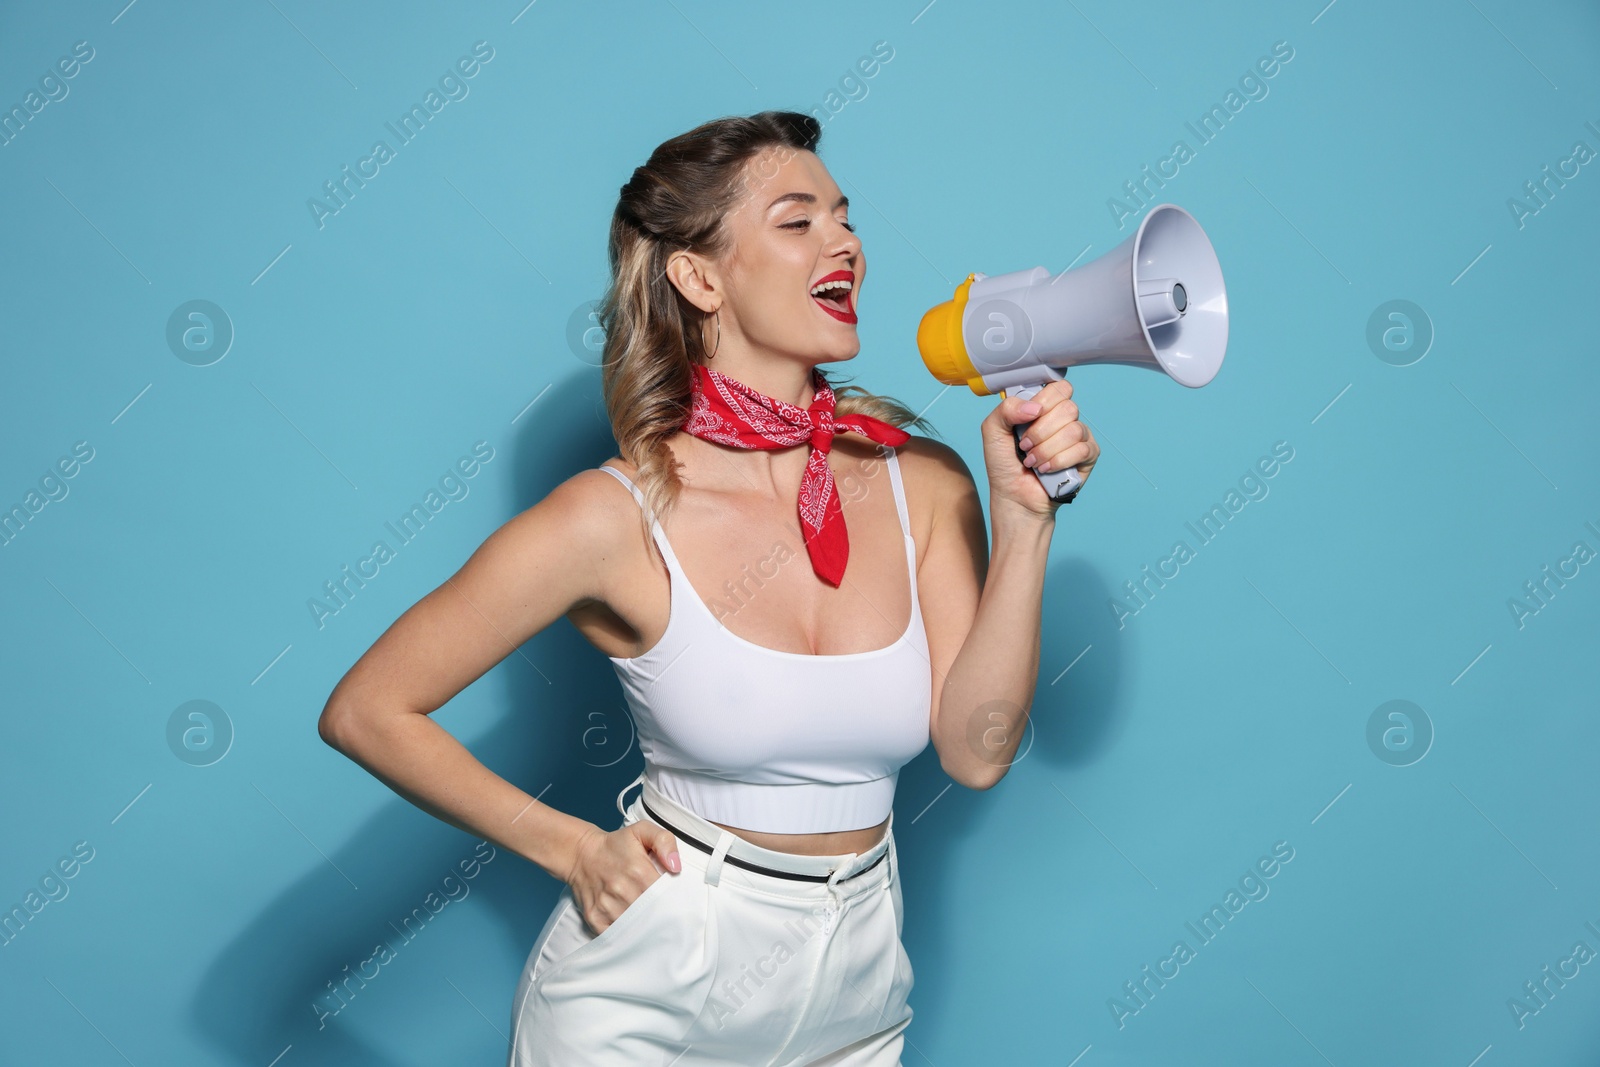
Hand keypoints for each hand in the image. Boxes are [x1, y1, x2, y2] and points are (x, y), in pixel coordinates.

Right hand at [564, 821, 680, 935]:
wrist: (582, 854)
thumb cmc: (616, 845)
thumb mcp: (642, 831)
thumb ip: (665, 841)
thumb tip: (675, 867)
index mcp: (638, 871)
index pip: (666, 896)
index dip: (674, 901)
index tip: (676, 902)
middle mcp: (622, 891)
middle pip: (652, 914)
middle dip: (661, 916)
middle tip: (665, 915)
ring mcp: (607, 907)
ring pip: (636, 928)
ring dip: (644, 927)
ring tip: (648, 919)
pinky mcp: (595, 918)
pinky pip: (617, 936)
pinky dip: (626, 935)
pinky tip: (631, 926)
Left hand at [982, 379, 1098, 518]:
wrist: (1013, 496)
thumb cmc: (1004, 464)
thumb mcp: (993, 430)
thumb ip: (1006, 409)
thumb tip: (1034, 407)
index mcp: (1045, 407)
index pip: (1059, 388)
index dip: (1044, 401)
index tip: (1027, 418)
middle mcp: (1064, 419)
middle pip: (1068, 408)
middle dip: (1040, 431)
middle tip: (1025, 446)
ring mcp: (1079, 436)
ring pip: (1073, 430)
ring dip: (1047, 449)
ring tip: (1032, 461)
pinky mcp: (1088, 456)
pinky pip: (1082, 449)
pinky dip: (1059, 461)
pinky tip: (1046, 469)